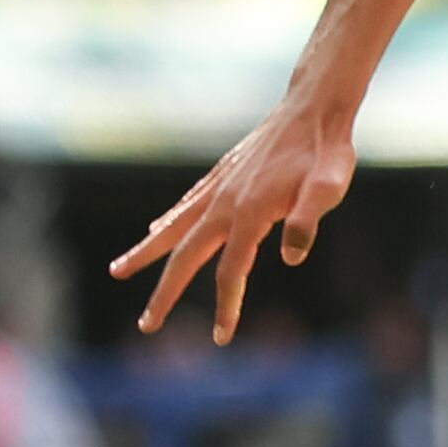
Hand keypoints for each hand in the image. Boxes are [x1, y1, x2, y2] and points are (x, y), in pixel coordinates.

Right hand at [113, 97, 360, 340]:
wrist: (314, 108)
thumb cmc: (328, 153)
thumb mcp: (329, 187)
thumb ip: (308, 220)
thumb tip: (291, 257)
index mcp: (250, 213)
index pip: (231, 271)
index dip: (226, 305)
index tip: (220, 338)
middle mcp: (225, 203)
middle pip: (186, 256)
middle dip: (165, 292)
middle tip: (146, 325)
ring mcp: (219, 188)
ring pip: (173, 227)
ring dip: (146, 253)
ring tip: (117, 271)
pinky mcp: (221, 175)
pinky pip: (186, 205)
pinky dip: (166, 221)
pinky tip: (153, 230)